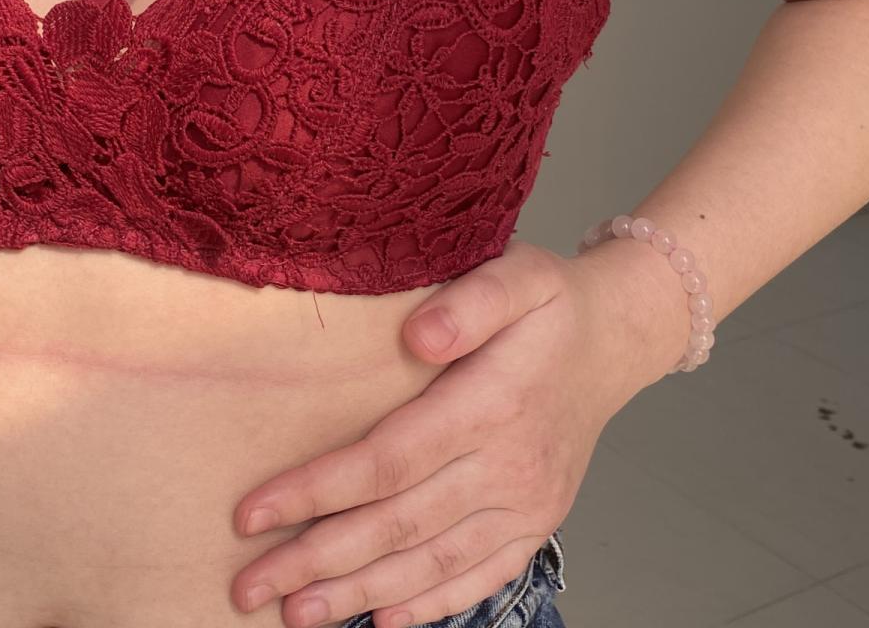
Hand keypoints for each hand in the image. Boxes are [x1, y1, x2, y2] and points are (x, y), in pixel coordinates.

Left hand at [229, 239, 682, 627]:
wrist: (618, 339)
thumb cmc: (551, 304)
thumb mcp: (518, 275)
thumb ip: (469, 301)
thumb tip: (418, 333)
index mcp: (492, 404)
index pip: (388, 460)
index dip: (318, 491)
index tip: (253, 512)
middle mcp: (510, 466)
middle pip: (399, 524)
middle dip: (318, 560)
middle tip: (250, 586)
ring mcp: (526, 503)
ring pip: (432, 561)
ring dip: (360, 593)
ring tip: (297, 614)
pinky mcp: (536, 523)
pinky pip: (480, 574)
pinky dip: (432, 602)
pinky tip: (383, 620)